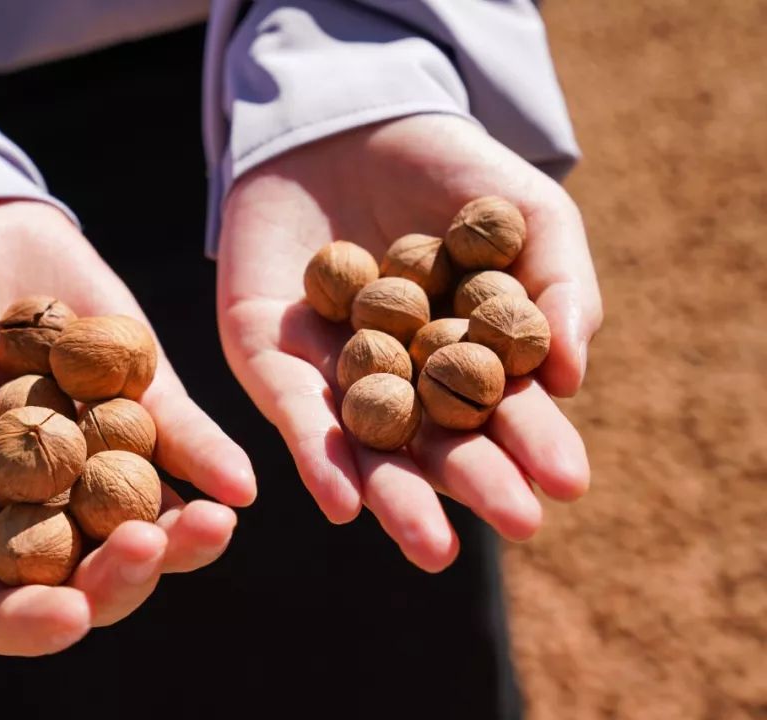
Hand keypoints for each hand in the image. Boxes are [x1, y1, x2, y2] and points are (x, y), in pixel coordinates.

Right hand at [0, 200, 255, 654]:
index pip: (2, 601)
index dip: (33, 620)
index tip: (68, 615)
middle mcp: (42, 505)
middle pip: (90, 570)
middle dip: (124, 575)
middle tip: (146, 551)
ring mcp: (99, 456)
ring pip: (149, 516)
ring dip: (186, 534)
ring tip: (211, 525)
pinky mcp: (145, 401)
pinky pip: (182, 441)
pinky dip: (209, 460)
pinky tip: (236, 481)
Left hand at [217, 115, 601, 570]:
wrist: (347, 119)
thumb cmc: (449, 170)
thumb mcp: (527, 210)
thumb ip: (560, 285)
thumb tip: (571, 376)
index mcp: (465, 358)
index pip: (502, 411)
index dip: (534, 443)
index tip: (566, 482)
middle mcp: (402, 381)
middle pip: (439, 443)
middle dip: (476, 482)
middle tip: (516, 523)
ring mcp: (334, 376)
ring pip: (368, 447)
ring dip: (398, 497)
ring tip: (433, 546)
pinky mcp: (270, 361)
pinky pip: (295, 414)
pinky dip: (319, 457)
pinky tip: (343, 501)